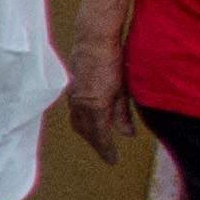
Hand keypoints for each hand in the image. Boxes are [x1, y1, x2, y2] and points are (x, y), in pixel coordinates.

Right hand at [64, 31, 135, 156]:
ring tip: (99, 138)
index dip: (106, 149)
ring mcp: (73, 96)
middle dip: (95, 143)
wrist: (94, 39)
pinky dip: (83, 120)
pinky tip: (92, 118)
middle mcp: (79, 103)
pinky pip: (75, 111)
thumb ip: (123, 113)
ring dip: (88, 132)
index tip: (113, 160)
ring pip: (78, 122)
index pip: (99, 135)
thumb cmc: (112, 60)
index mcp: (94, 105)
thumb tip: (127, 133)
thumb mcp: (123, 90)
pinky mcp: (71, 89)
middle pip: (85, 131)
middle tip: (107, 151)